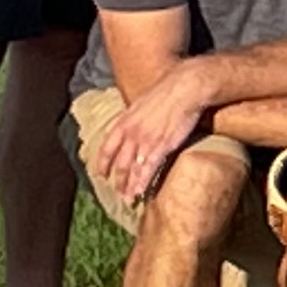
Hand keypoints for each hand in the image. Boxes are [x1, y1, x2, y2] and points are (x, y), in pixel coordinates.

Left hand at [92, 76, 205, 205]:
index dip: (103, 164)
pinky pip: (147, 170)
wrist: (185, 87)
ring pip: (130, 170)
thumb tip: (134, 122)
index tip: (101, 174)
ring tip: (127, 199)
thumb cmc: (168, 89)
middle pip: (119, 163)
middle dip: (117, 181)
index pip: (107, 148)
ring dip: (128, 187)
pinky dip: (142, 183)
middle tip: (117, 193)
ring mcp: (144, 142)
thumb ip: (135, 116)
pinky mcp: (160, 147)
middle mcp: (130, 134)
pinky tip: (140, 192)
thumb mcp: (143, 101)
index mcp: (124, 121)